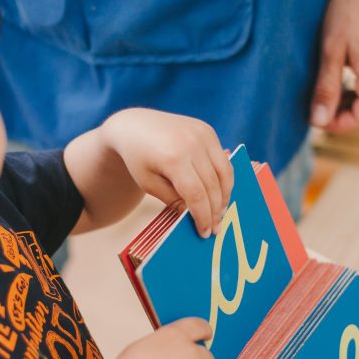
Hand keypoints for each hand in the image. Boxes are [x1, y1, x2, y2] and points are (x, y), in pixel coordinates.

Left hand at [101, 109, 233, 237]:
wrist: (134, 126)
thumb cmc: (138, 159)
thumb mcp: (149, 184)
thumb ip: (173, 200)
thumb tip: (195, 216)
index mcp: (173, 158)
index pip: (196, 194)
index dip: (203, 216)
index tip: (205, 232)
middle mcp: (191, 143)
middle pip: (212, 185)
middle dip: (215, 210)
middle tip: (216, 228)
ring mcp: (202, 134)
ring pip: (224, 172)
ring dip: (224, 195)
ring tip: (220, 212)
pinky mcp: (207, 130)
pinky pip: (222, 159)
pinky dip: (224, 178)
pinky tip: (220, 193)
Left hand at [310, 0, 358, 132]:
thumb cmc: (349, 8)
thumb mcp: (331, 50)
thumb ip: (326, 88)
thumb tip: (318, 121)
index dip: (338, 125)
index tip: (315, 116)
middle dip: (343, 118)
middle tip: (318, 107)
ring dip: (350, 105)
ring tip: (326, 93)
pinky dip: (357, 92)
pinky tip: (340, 78)